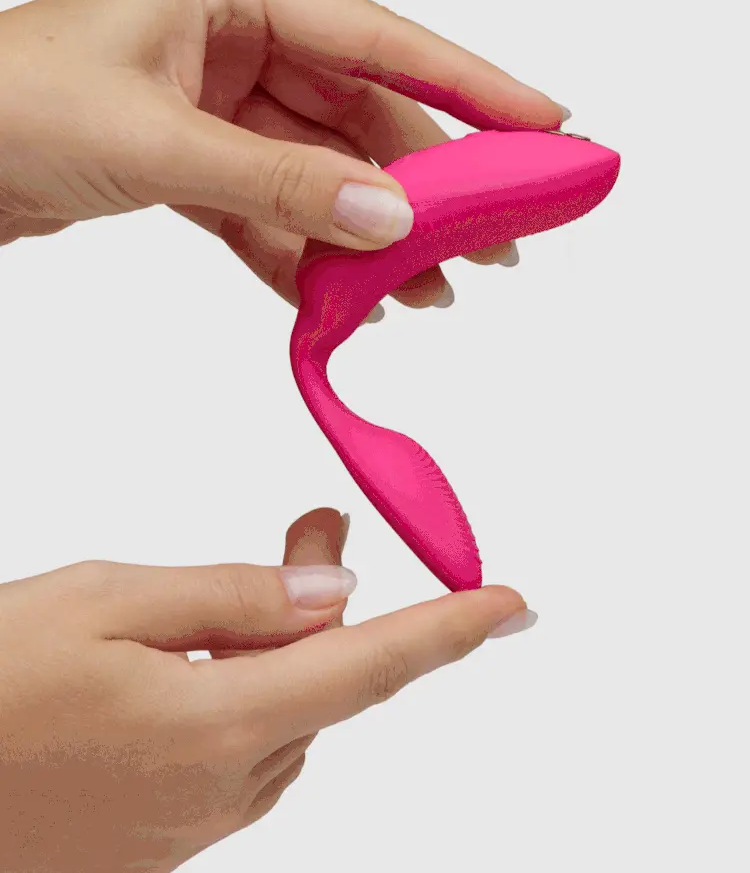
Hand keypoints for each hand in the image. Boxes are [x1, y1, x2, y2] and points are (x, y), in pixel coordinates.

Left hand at [0, 0, 566, 311]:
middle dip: (426, 186)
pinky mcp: (196, 161)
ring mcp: (217, 101)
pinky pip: (273, 210)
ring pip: (324, 171)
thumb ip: (283, 183)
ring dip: (369, 236)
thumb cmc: (9, 108)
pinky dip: (306, 255)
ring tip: (427, 294)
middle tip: (493, 243)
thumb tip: (392, 220)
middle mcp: (234, 36)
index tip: (545, 126)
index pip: (381, 41)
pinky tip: (344, 300)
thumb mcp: (158, 142)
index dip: (471, 87)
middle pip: (363, 116)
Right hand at [0, 507, 532, 872]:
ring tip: (252, 580)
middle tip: (318, 521)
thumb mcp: (105, 603)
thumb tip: (337, 594)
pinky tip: (200, 660)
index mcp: (219, 728)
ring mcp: (189, 826)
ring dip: (283, 647)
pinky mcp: (158, 838)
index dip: (450, 631)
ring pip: (281, 714)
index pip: (370, 667)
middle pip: (321, 681)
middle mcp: (221, 791)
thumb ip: (234, 599)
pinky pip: (238, 752)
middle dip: (333, 604)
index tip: (514, 604)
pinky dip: (243, 692)